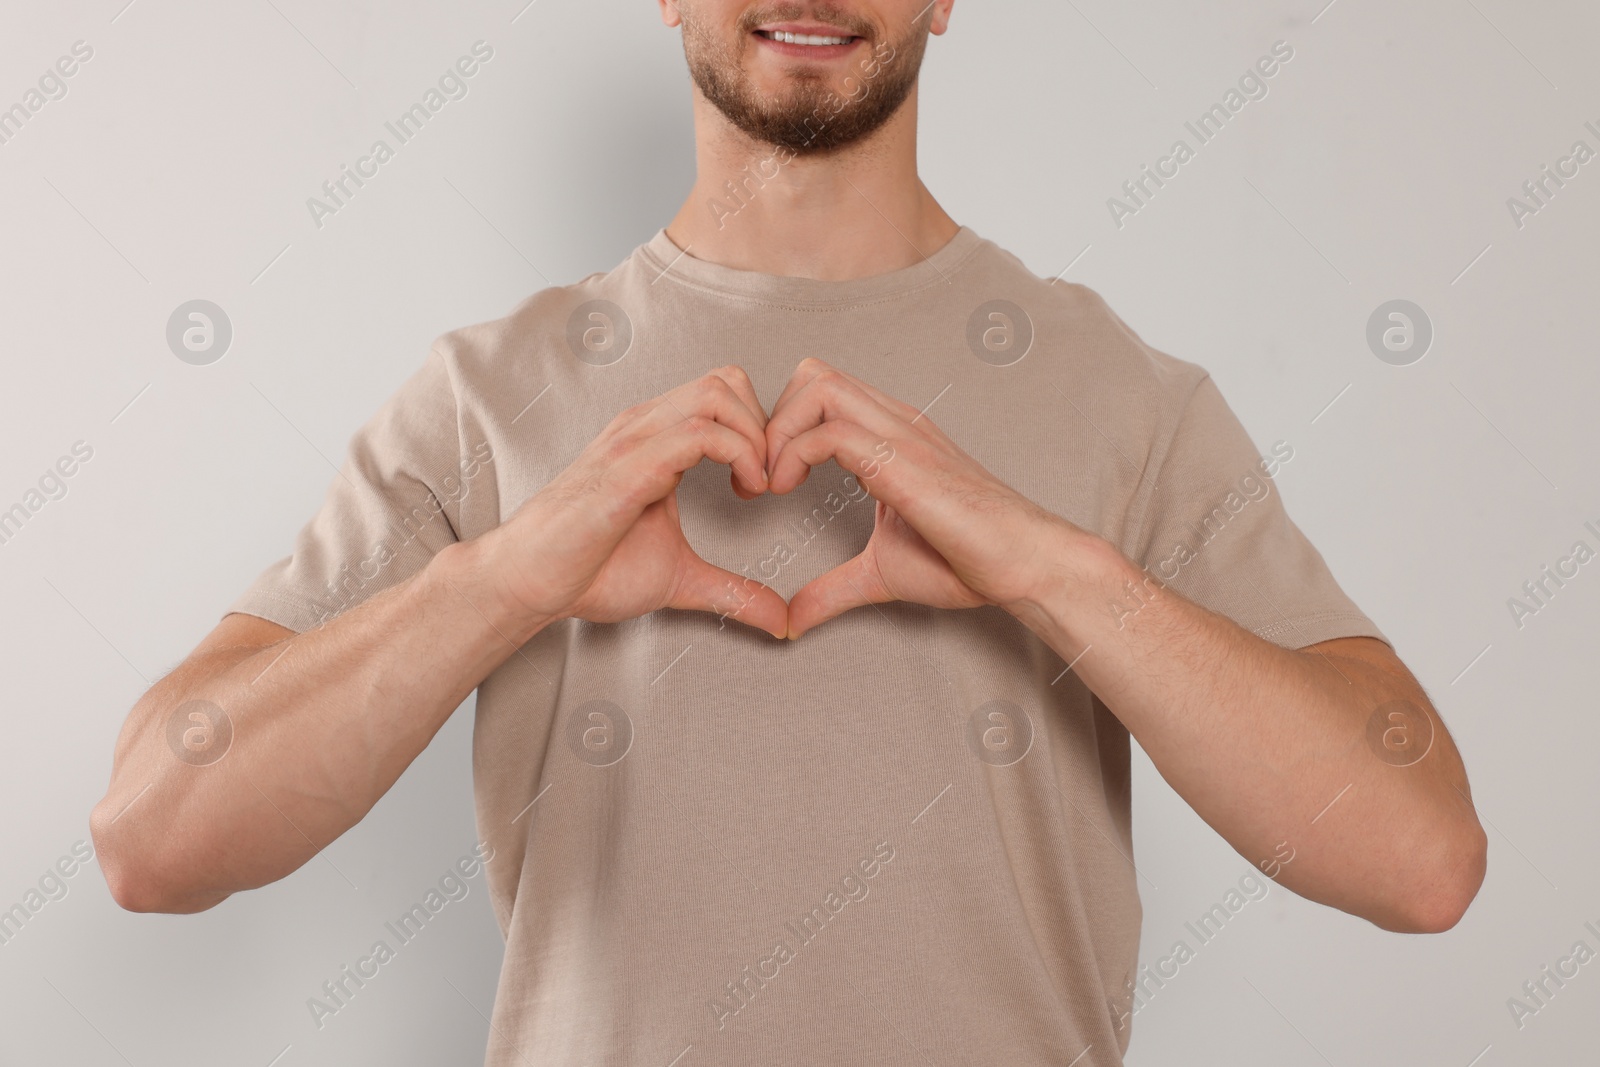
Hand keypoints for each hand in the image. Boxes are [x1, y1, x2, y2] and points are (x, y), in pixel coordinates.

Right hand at [484, 367, 788, 638]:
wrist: (528, 582)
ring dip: (756, 438)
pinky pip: (696, 435)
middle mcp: (645, 429)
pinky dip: (738, 454)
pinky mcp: (628, 470)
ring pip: (715, 395)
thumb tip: (780, 619)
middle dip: (765, 426)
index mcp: (654, 440)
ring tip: (760, 486)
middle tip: (772, 479)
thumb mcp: (679, 578)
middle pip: (726, 381)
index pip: (722, 394)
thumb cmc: (587, 570)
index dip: (760, 430)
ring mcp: (634, 444)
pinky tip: (744, 492)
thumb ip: (732, 591)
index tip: (768, 483)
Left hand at [764, 358, 1074, 638]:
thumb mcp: (879, 574)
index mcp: (887, 436)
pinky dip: (792, 456)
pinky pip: (832, 432)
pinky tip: (786, 493)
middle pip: (811, 372)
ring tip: (770, 485)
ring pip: (817, 385)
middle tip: (759, 478)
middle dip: (770, 419)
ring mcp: (899, 436)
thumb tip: (790, 621)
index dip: (778, 428)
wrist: (1024, 565)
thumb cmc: (967, 561)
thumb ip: (830, 590)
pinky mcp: (902, 463)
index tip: (763, 483)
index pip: (817, 391)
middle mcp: (892, 423)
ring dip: (777, 432)